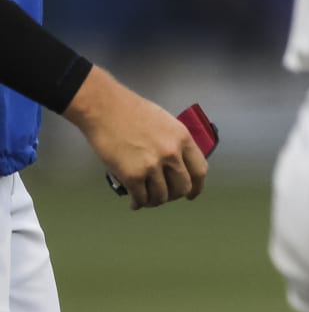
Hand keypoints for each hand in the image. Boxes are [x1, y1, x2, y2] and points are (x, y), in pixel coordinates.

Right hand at [62, 68, 206, 209]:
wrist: (106, 108)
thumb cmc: (133, 112)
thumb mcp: (167, 124)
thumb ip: (175, 144)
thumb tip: (177, 165)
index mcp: (183, 139)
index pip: (199, 170)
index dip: (197, 187)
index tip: (192, 194)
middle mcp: (172, 154)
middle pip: (182, 188)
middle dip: (174, 196)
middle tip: (164, 196)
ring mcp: (152, 166)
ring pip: (161, 197)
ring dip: (154, 201)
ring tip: (147, 199)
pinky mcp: (132, 175)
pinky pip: (140, 198)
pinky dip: (138, 203)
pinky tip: (134, 202)